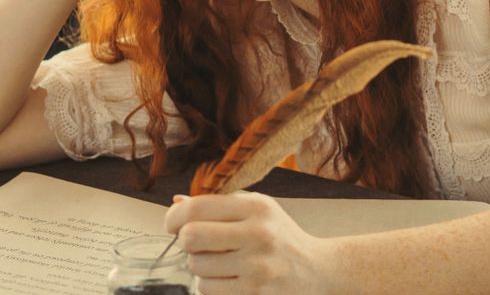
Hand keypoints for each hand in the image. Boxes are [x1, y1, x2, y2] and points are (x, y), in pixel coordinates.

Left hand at [164, 191, 340, 294]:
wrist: (318, 271)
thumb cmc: (280, 237)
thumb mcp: (258, 210)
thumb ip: (220, 204)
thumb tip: (177, 203)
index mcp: (256, 207)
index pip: (197, 208)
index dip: (174, 217)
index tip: (172, 224)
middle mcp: (258, 234)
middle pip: (191, 237)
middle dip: (186, 242)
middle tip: (195, 244)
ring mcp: (257, 267)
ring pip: (197, 267)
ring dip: (199, 265)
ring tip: (219, 262)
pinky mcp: (255, 292)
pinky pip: (208, 289)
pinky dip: (209, 284)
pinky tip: (227, 277)